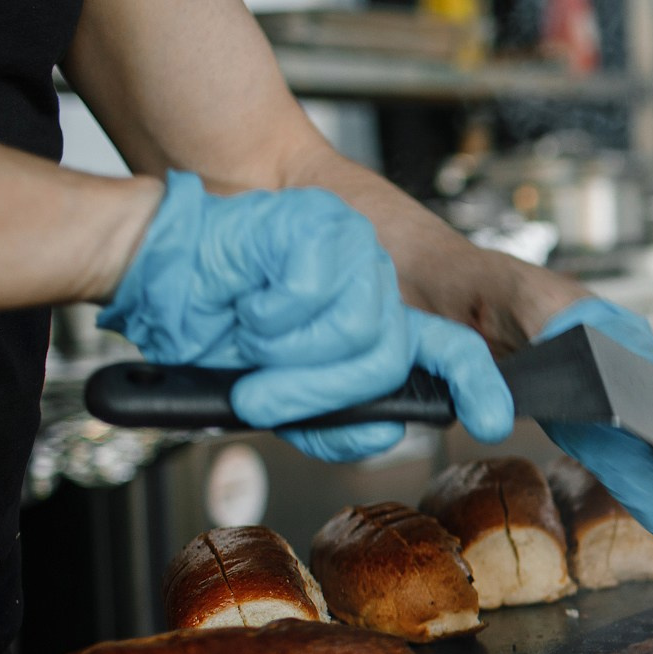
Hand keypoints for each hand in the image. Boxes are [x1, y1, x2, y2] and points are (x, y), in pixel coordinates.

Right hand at [98, 171, 512, 460]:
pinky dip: (270, 312)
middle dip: (318, 390)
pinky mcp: (325, 223)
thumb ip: (334, 420)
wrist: (157, 278)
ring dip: (288, 351)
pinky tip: (249, 298)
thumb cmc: (215, 332)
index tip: (495, 419)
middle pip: (387, 358)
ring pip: (358, 327)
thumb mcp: (279, 399)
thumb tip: (385, 430)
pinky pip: (316, 291)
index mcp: (375, 326)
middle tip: (261, 397)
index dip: (477, 386)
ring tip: (251, 334)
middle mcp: (376, 287)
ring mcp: (356, 250)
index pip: (450, 353)